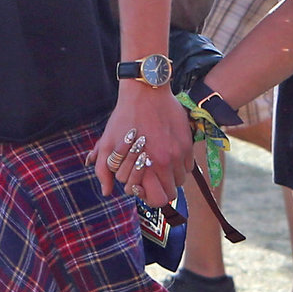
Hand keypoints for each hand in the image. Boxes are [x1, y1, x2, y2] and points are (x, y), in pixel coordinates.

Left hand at [87, 83, 193, 206]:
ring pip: (181, 179)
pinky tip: (169, 155)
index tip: (141, 187)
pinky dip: (180, 165)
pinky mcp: (188, 143)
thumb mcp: (108, 144)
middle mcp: (167, 162)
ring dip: (171, 177)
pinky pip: (189, 165)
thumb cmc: (124, 118)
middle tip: (151, 179)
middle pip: (172, 192)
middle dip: (161, 189)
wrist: (145, 92)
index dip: (150, 197)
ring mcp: (180, 152)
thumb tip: (106, 192)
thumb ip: (103, 171)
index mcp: (148, 165)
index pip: (159, 199)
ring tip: (159, 166)